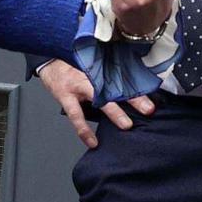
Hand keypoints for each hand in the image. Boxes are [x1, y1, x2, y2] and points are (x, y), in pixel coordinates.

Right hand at [35, 59, 154, 149]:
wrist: (47, 59)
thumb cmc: (72, 61)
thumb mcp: (93, 61)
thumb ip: (109, 70)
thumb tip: (132, 81)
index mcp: (100, 65)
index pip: (124, 73)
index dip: (139, 82)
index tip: (154, 89)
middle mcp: (91, 74)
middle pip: (116, 85)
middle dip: (133, 98)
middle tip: (149, 109)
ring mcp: (78, 85)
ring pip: (100, 98)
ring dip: (114, 112)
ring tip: (127, 125)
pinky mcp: (65, 96)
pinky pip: (76, 116)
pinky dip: (84, 130)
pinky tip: (92, 142)